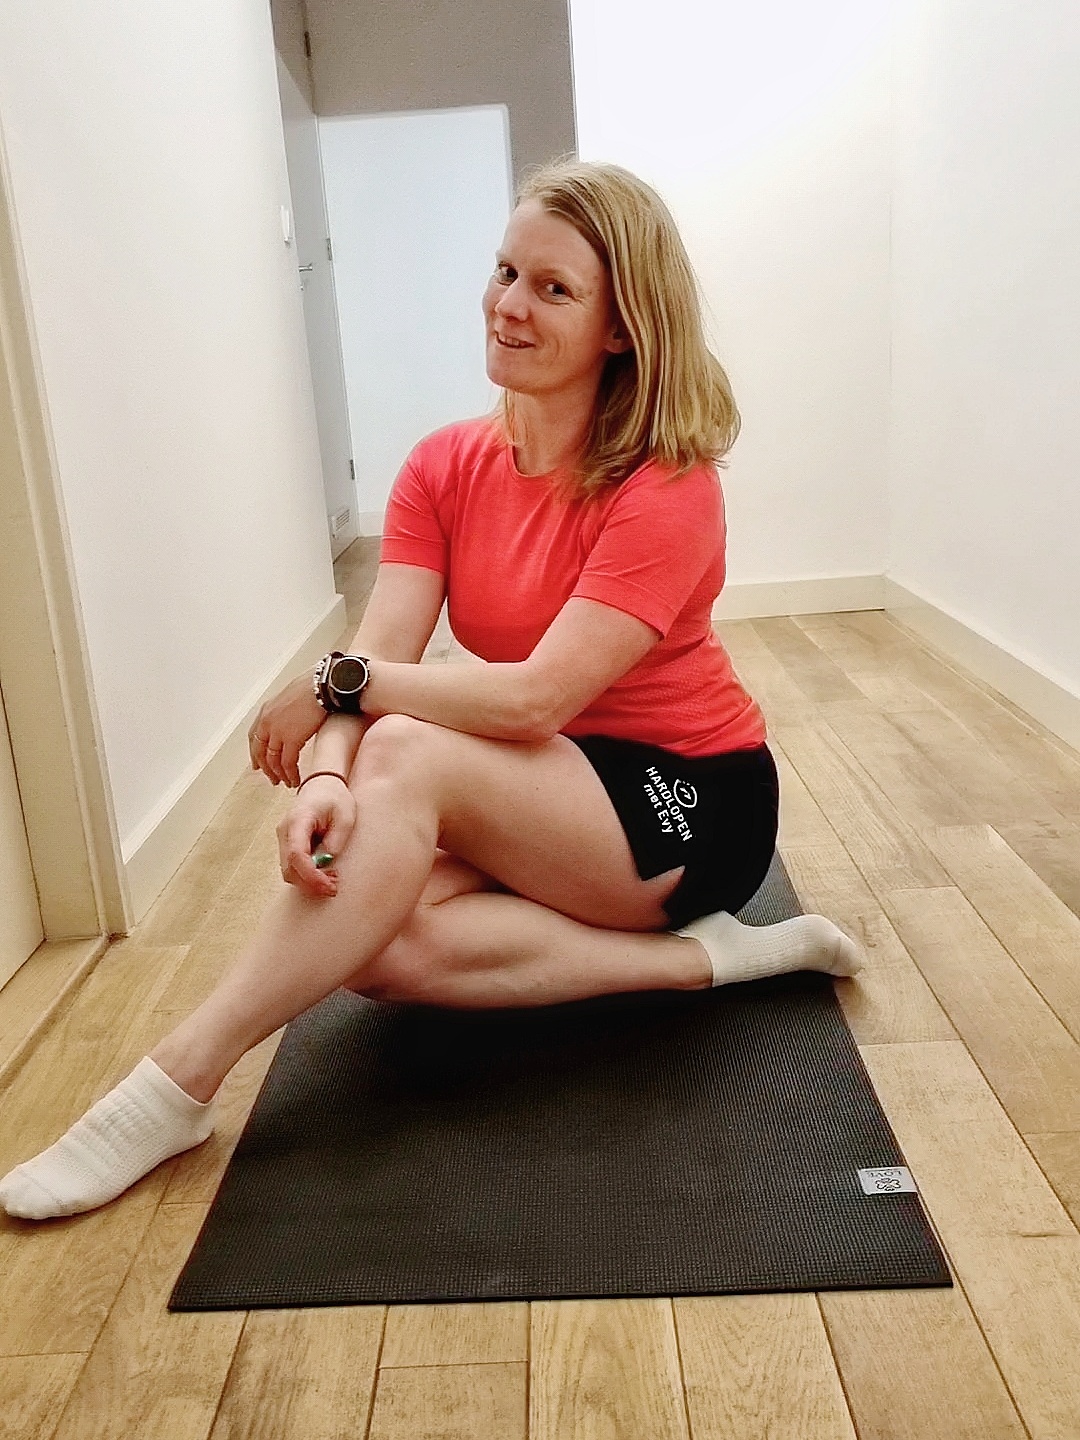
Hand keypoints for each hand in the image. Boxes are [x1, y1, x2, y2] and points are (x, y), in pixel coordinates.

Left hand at [249, 674, 325, 786]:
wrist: (322, 685)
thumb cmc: (314, 686)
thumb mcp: (292, 698)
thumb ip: (288, 712)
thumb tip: (295, 720)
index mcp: (266, 711)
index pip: (254, 736)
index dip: (255, 753)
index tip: (257, 763)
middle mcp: (267, 722)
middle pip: (261, 751)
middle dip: (266, 768)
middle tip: (272, 778)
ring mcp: (278, 731)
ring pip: (273, 760)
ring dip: (279, 774)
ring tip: (286, 783)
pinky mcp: (291, 739)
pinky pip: (287, 763)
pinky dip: (290, 774)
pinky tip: (295, 779)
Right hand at [276, 775, 356, 896]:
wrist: (322, 785)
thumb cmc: (335, 798)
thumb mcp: (345, 817)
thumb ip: (335, 840)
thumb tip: (325, 863)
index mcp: (299, 820)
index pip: (296, 854)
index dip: (310, 875)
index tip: (328, 885)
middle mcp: (285, 830)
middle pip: (289, 868)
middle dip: (310, 883)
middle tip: (334, 886)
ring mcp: (283, 838)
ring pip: (289, 871)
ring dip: (309, 881)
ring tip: (332, 879)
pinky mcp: (288, 844)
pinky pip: (293, 866)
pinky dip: (306, 875)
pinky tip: (324, 873)